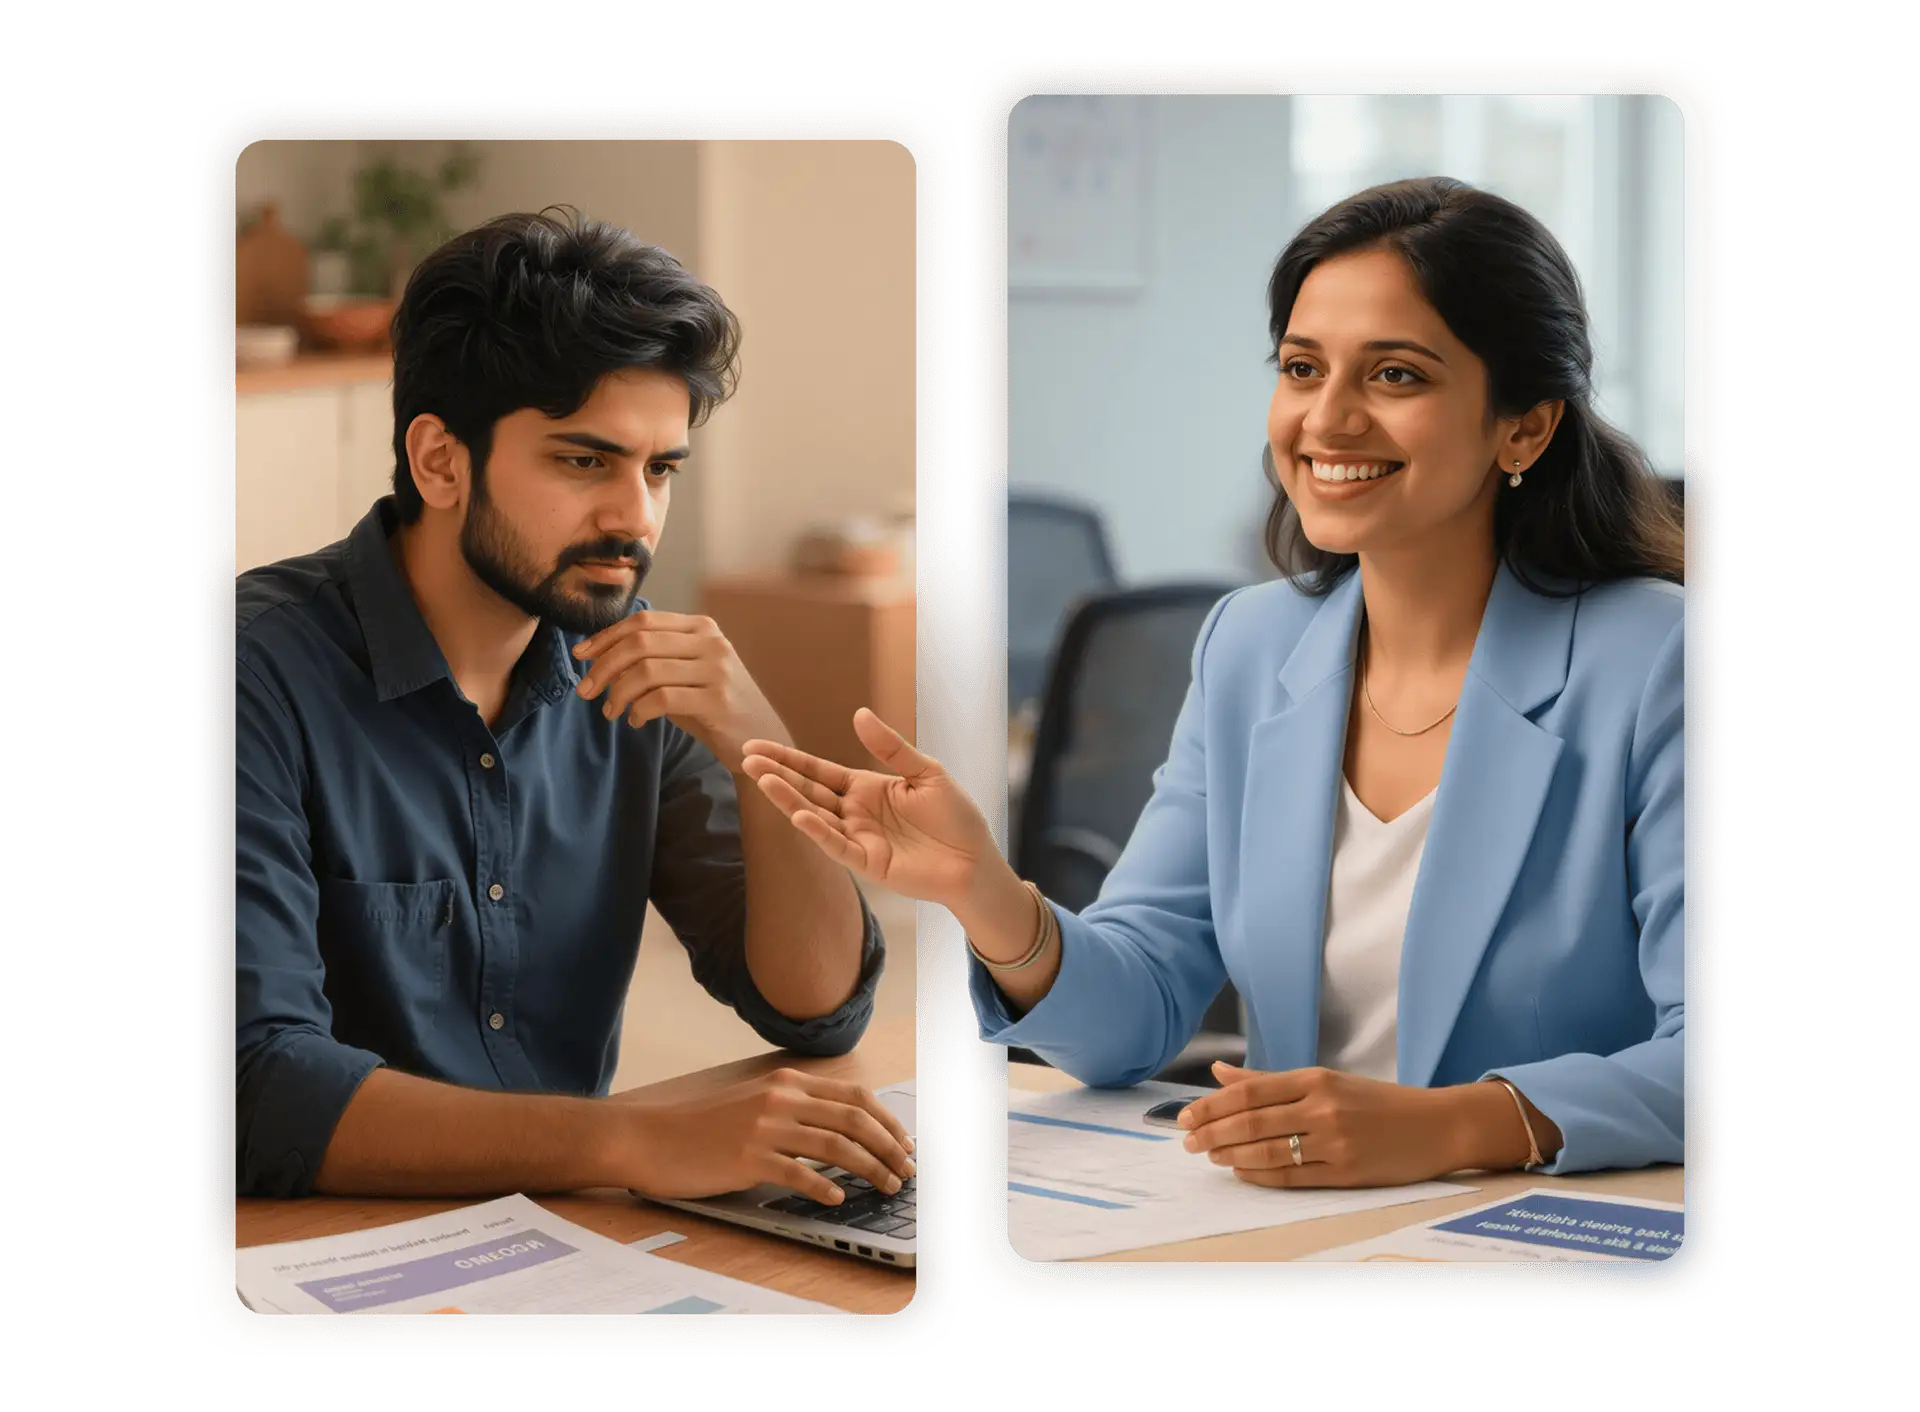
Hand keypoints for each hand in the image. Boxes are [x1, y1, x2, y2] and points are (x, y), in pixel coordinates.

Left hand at [572, 611, 785, 770]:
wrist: (759, 738)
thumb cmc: (713, 705)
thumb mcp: (686, 672)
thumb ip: (654, 658)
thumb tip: (598, 656)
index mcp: (701, 627)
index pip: (642, 621)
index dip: (606, 637)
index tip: (580, 656)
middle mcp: (712, 642)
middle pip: (640, 642)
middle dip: (604, 666)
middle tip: (586, 691)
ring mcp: (717, 670)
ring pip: (647, 671)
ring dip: (618, 692)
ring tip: (610, 711)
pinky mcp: (718, 701)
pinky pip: (662, 699)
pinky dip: (639, 710)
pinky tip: (635, 720)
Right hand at [621, 1068, 914, 1205]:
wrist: (650, 1137)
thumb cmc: (701, 1127)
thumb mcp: (753, 1102)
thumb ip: (793, 1108)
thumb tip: (842, 1130)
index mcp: (787, 1082)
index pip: (855, 1097)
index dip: (888, 1121)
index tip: (904, 1143)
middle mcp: (781, 1098)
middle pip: (855, 1120)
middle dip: (890, 1147)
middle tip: (906, 1171)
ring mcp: (765, 1127)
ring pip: (837, 1146)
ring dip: (870, 1169)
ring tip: (886, 1187)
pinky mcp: (748, 1158)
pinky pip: (799, 1174)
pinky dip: (824, 1188)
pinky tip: (837, 1200)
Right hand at [740, 708, 1000, 911]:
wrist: (975, 860)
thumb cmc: (955, 816)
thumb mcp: (926, 772)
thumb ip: (891, 747)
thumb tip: (859, 714)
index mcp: (866, 788)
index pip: (819, 771)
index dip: (789, 760)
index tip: (757, 747)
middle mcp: (855, 812)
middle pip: (809, 790)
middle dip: (778, 775)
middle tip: (746, 758)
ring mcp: (858, 838)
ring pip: (815, 816)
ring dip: (789, 800)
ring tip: (761, 779)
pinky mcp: (867, 862)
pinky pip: (837, 845)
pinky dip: (818, 831)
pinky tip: (799, 815)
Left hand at [1177, 1061, 1480, 1188]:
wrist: (1437, 1125)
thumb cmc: (1377, 1102)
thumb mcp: (1326, 1081)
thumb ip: (1270, 1080)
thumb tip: (1219, 1072)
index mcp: (1316, 1080)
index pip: (1250, 1092)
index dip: (1211, 1106)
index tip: (1185, 1117)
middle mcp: (1323, 1108)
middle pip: (1252, 1121)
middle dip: (1212, 1132)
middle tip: (1186, 1141)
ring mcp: (1336, 1142)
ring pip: (1268, 1151)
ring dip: (1231, 1155)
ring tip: (1208, 1156)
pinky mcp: (1348, 1173)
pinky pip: (1293, 1177)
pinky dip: (1260, 1175)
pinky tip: (1240, 1172)